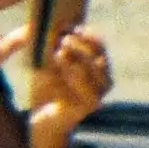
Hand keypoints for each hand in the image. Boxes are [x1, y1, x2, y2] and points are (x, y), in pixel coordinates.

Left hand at [27, 27, 113, 147]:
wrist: (44, 120)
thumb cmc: (49, 88)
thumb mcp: (51, 64)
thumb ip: (55, 48)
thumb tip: (53, 28)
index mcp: (99, 67)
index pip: (100, 46)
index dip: (88, 35)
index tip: (73, 26)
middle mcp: (104, 82)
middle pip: (97, 59)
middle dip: (81, 47)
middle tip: (64, 38)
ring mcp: (96, 96)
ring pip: (88, 75)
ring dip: (73, 62)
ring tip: (58, 53)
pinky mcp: (84, 109)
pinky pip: (76, 92)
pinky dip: (62, 82)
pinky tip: (48, 75)